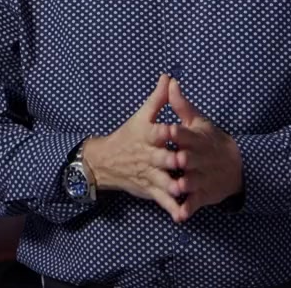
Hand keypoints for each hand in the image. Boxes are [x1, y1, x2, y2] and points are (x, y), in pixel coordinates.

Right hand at [81, 74, 187, 221]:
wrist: (106, 162)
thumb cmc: (128, 136)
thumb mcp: (142, 116)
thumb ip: (159, 98)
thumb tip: (169, 77)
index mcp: (146, 136)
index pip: (154, 132)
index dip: (163, 131)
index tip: (172, 129)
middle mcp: (147, 156)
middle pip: (160, 158)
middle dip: (171, 160)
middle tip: (183, 161)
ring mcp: (149, 175)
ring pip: (161, 181)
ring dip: (172, 185)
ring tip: (183, 189)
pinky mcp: (150, 190)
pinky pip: (162, 200)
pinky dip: (172, 207)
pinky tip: (183, 214)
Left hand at [164, 77, 243, 217]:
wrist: (238, 165)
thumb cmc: (211, 140)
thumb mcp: (199, 121)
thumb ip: (181, 104)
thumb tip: (169, 80)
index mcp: (196, 139)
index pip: (186, 134)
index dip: (178, 133)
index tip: (169, 129)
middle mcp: (200, 159)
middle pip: (189, 159)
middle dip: (182, 160)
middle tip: (174, 160)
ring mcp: (202, 178)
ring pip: (192, 181)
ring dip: (185, 185)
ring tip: (176, 188)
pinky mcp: (204, 195)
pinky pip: (194, 203)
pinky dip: (187, 209)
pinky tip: (178, 216)